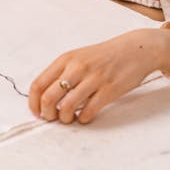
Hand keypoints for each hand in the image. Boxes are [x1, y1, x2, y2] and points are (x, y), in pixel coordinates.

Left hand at [29, 27, 169, 124]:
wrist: (135, 49)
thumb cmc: (105, 56)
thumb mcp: (79, 57)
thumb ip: (63, 73)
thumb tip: (44, 97)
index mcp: (66, 59)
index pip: (38, 84)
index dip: (34, 103)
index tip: (37, 113)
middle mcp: (77, 67)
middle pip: (48, 98)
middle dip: (47, 114)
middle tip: (53, 118)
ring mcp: (93, 78)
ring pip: (67, 107)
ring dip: (65, 119)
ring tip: (70, 118)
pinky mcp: (109, 89)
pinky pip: (88, 112)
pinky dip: (83, 119)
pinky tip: (85, 116)